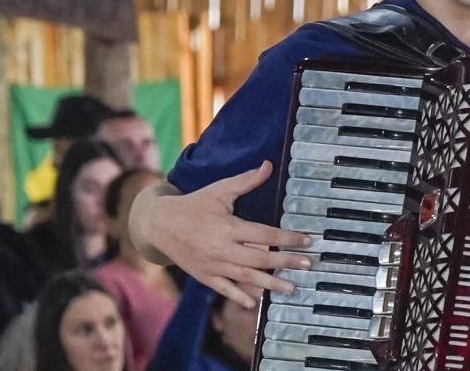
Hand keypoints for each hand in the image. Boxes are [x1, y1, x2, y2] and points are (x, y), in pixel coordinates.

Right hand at [138, 161, 310, 307]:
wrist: (161, 224)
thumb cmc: (194, 205)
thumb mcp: (220, 190)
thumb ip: (246, 181)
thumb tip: (268, 165)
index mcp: (228, 227)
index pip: (265, 234)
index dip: (288, 238)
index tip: (307, 241)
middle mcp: (223, 248)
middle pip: (261, 258)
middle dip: (286, 262)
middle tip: (308, 265)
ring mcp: (214, 265)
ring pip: (247, 277)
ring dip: (271, 284)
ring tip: (292, 288)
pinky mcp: (205, 276)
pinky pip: (225, 289)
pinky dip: (240, 297)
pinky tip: (255, 303)